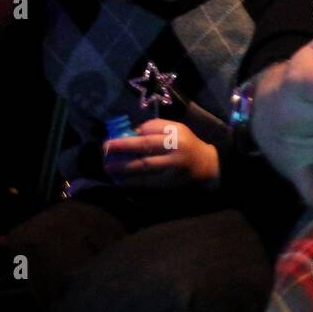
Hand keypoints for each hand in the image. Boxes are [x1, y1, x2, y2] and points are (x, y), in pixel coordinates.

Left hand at [103, 119, 218, 188]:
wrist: (207, 166)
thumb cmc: (188, 144)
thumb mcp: (178, 129)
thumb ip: (157, 128)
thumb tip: (132, 133)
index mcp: (177, 134)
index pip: (152, 130)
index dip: (134, 134)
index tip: (116, 137)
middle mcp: (175, 150)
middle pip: (146, 147)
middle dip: (123, 147)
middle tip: (105, 148)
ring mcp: (172, 168)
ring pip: (144, 166)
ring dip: (123, 166)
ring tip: (108, 166)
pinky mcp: (169, 183)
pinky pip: (147, 182)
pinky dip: (132, 181)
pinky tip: (120, 181)